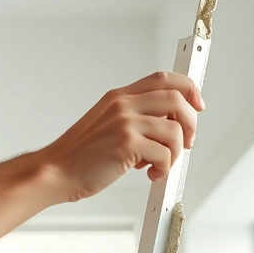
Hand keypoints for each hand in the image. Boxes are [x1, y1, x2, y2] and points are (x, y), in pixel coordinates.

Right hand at [40, 72, 203, 200]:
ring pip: (175, 131)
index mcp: (119, 97)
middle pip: (177, 99)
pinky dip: (163, 169)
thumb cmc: (78, 155)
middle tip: (185, 142)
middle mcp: (123, 105)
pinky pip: (165, 154)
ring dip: (174, 153)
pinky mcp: (127, 144)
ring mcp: (125, 123)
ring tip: (158, 165)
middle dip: (190, 123)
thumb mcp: (106, 125)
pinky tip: (149, 173)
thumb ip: (134, 119)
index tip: (197, 105)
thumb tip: (167, 126)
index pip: (164, 79)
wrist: (55, 171)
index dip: (188, 89)